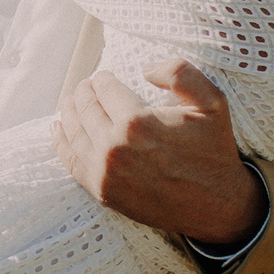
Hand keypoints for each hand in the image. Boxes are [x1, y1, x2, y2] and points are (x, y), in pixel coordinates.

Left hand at [52, 59, 263, 244]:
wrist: (216, 206)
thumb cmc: (214, 151)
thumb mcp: (212, 102)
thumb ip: (180, 72)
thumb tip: (143, 68)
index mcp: (136, 122)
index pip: (104, 88)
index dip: (102, 78)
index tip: (105, 76)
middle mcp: (114, 147)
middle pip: (84, 108)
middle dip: (83, 92)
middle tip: (86, 86)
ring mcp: (104, 172)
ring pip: (73, 131)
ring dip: (69, 111)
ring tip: (71, 101)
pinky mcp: (102, 191)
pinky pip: (70, 161)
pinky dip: (60, 142)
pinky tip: (57, 128)